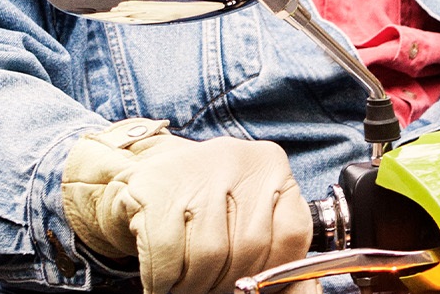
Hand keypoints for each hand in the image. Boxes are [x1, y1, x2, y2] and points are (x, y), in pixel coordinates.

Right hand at [64, 120, 308, 293]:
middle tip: (211, 291)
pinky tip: (163, 280)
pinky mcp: (156, 187)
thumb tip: (298, 290)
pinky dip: (164, 279)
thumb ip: (274, 244)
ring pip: (210, 253)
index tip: (252, 285)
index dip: (273, 271)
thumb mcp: (247, 215)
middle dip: (230, 282)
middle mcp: (237, 159)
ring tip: (185, 287)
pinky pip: (169, 253)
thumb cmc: (202, 206)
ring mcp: (194, 168)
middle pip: (250, 247)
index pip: (291, 233)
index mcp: (270, 167)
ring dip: (194, 285)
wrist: (141, 180)